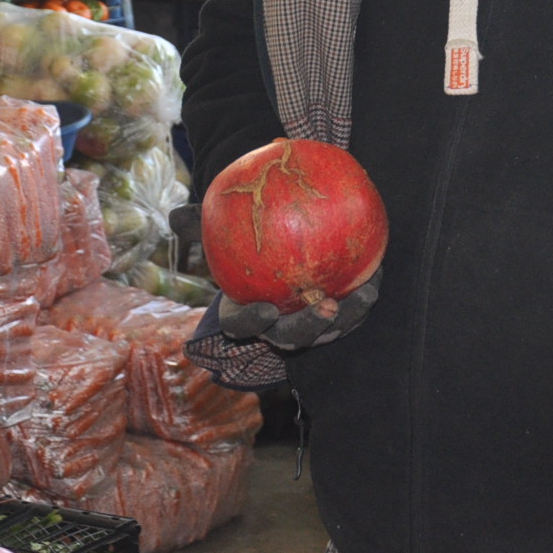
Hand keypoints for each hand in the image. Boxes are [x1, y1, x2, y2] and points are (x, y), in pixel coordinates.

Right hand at [173, 202, 381, 349]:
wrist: (277, 246)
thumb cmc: (244, 240)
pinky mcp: (337, 314)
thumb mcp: (221, 229)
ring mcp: (309, 324)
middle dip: (309, 329)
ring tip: (363, 296)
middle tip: (324, 308)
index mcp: (245, 311)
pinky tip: (376, 274)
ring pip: (328, 331)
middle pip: (291, 337)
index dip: (252, 324)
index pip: (241, 326)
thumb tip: (176, 215)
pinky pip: (352, 311)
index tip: (265, 311)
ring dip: (348, 317)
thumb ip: (201, 223)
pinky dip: (364, 296)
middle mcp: (278, 325)